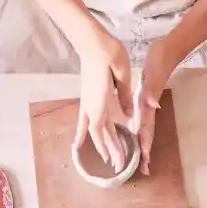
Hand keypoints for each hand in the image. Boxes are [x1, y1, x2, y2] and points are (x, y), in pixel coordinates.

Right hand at [75, 29, 131, 170]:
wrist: (91, 41)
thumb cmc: (108, 53)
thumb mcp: (122, 74)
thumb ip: (124, 96)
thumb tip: (128, 116)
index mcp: (100, 102)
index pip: (104, 131)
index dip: (112, 147)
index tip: (121, 161)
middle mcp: (91, 106)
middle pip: (99, 134)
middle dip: (109, 150)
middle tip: (118, 166)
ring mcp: (87, 102)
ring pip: (93, 129)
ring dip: (100, 144)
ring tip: (107, 159)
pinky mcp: (87, 97)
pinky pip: (85, 120)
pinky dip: (84, 132)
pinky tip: (78, 142)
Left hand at [129, 40, 177, 174]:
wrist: (165, 53)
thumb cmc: (159, 64)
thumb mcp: (153, 76)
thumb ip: (151, 91)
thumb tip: (152, 105)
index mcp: (148, 106)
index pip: (146, 130)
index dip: (144, 145)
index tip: (144, 161)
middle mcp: (148, 109)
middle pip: (147, 135)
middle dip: (145, 152)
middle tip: (144, 169)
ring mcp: (148, 106)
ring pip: (145, 130)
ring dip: (143, 145)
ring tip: (142, 161)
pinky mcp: (145, 101)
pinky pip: (142, 121)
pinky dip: (139, 132)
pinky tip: (136, 136)